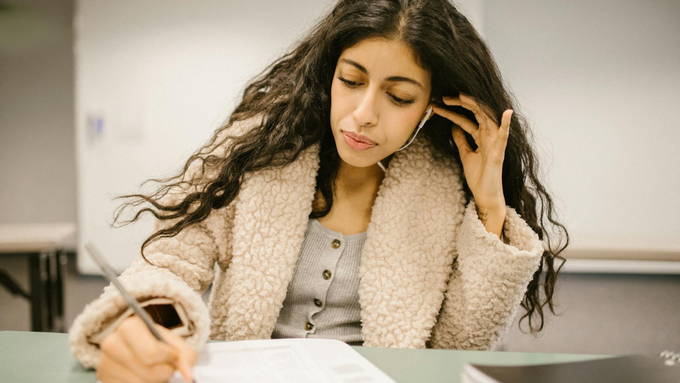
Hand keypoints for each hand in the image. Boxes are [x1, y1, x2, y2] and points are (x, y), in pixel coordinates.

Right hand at [98, 315, 196, 382]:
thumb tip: (187, 375)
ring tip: (155, 371)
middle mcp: (112, 344)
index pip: (151, 353)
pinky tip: (143, 377)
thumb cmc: (156, 341)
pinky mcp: (103, 379)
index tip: (173, 355)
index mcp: (129, 327)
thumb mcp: (173, 341)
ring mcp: (104, 364)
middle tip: (166, 366)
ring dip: (156, 382)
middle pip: (149, 373)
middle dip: (165, 373)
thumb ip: (186, 355)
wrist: (134, 344)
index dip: (169, 358)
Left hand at [432, 93, 510, 236]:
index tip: (438, 105)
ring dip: (475, 106)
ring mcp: (494, 142)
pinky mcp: (499, 152)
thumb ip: (461, 140)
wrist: (485, 195)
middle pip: (476, 113)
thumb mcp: (465, 154)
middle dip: (460, 104)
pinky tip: (507, 112)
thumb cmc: (479, 176)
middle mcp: (489, 136)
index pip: (466, 119)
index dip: (453, 111)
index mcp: (481, 136)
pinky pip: (504, 136)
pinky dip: (506, 124)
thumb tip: (454, 127)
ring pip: (487, 118)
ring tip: (462, 96)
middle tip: (445, 97)